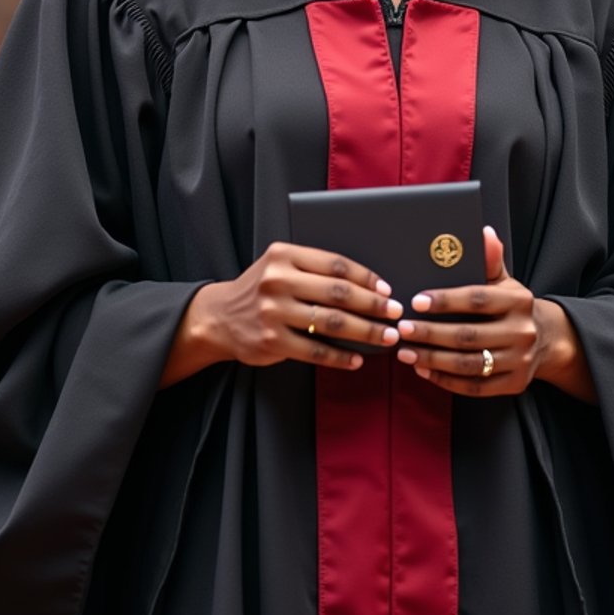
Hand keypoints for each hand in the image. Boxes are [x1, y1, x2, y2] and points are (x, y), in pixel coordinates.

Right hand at [161, 243, 403, 385]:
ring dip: (364, 331)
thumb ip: (314, 269)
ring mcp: (273, 312)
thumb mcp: (280, 265)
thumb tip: (369, 285)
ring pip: (330, 323)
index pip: (335, 264)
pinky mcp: (271, 341)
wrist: (218, 317)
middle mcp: (277, 280)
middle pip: (337, 292)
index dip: (366, 278)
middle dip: (373, 305)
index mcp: (284, 255)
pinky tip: (357, 359)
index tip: (387, 289)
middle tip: (395, 313)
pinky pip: (315, 351)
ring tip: (386, 337)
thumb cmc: (261, 289)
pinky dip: (340, 357)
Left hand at [395, 227, 596, 401]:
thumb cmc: (511, 306)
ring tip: (405, 353)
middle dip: (430, 333)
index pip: (477, 299)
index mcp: (518, 300)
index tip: (415, 301)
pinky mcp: (515, 384)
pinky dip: (446, 380)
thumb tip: (484, 233)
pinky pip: (475, 387)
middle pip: (469, 335)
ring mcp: (520, 360)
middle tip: (401, 329)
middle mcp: (522, 331)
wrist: (547, 339)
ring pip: (469, 364)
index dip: (444, 301)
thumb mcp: (504, 282)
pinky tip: (424, 370)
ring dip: (433, 359)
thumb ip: (490, 261)